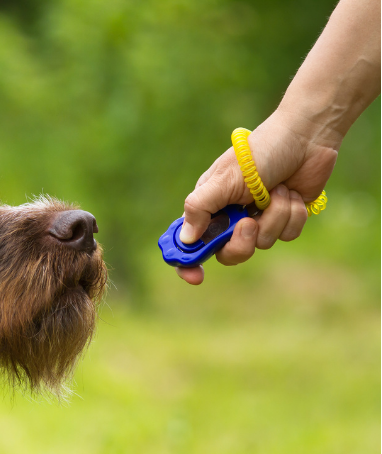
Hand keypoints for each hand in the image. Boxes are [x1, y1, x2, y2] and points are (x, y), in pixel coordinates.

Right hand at [175, 109, 338, 284]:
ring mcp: (258, 219)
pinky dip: (292, 215)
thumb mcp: (223, 179)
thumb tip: (186, 239)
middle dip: (242, 242)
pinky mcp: (283, 219)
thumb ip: (200, 208)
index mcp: (208, 206)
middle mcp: (230, 216)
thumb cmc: (259, 152)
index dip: (188, 261)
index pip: (189, 242)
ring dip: (274, 217)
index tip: (196, 277)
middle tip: (249, 223)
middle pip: (228, 253)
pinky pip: (286, 235)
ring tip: (277, 191)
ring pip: (261, 244)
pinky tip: (291, 193)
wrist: (305, 138)